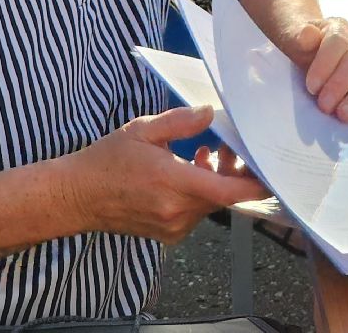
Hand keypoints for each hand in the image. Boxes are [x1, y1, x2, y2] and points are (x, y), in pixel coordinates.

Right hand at [66, 106, 268, 244]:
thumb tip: (210, 113)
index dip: (254, 184)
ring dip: (216, 181)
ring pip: (211, 204)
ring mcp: (172, 227)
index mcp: (172, 183)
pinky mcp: (167, 234)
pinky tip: (188, 171)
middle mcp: (176, 211)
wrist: (76, 197)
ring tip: (204, 152)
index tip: (272, 172)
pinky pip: (196, 213)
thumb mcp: (142, 130)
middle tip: (226, 146)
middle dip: (233, 172)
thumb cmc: (107, 160)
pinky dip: (201, 194)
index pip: (227, 192)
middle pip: (223, 197)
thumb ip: (180, 122)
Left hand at [290, 18, 347, 120]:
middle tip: (323, 105)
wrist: (307, 48)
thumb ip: (298, 35)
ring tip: (343, 115)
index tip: (311, 86)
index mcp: (340, 29)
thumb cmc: (301, 43)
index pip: (337, 42)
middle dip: (341, 83)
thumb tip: (307, 35)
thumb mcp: (293, 35)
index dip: (326, 63)